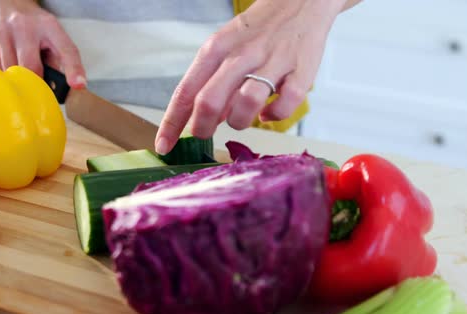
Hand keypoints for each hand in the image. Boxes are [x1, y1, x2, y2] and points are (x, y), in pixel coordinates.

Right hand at [0, 0, 85, 87]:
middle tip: (38, 88)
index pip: (66, 49)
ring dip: (19, 79)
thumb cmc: (32, 25)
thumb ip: (58, 59)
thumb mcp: (52, 35)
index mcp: (49, 26)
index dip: (74, 69)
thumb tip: (59, 88)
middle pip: (31, 67)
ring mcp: (4, 34)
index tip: (78, 85)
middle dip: (36, 82)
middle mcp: (25, 27)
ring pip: (12, 72)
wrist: (2, 4)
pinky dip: (5, 76)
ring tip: (22, 67)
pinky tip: (9, 65)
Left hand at [155, 0, 352, 153]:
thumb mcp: (226, 47)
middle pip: (209, 101)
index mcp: (216, 48)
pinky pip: (284, 105)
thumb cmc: (258, 30)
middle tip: (204, 134)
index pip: (186, 91)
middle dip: (201, 128)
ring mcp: (272, 62)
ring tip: (242, 118)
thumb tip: (202, 120)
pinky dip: (274, 116)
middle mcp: (241, 54)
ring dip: (239, 122)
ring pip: (246, 104)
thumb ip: (213, 83)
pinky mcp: (301, 72)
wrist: (301, 2)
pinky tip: (269, 113)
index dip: (172, 123)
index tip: (164, 145)